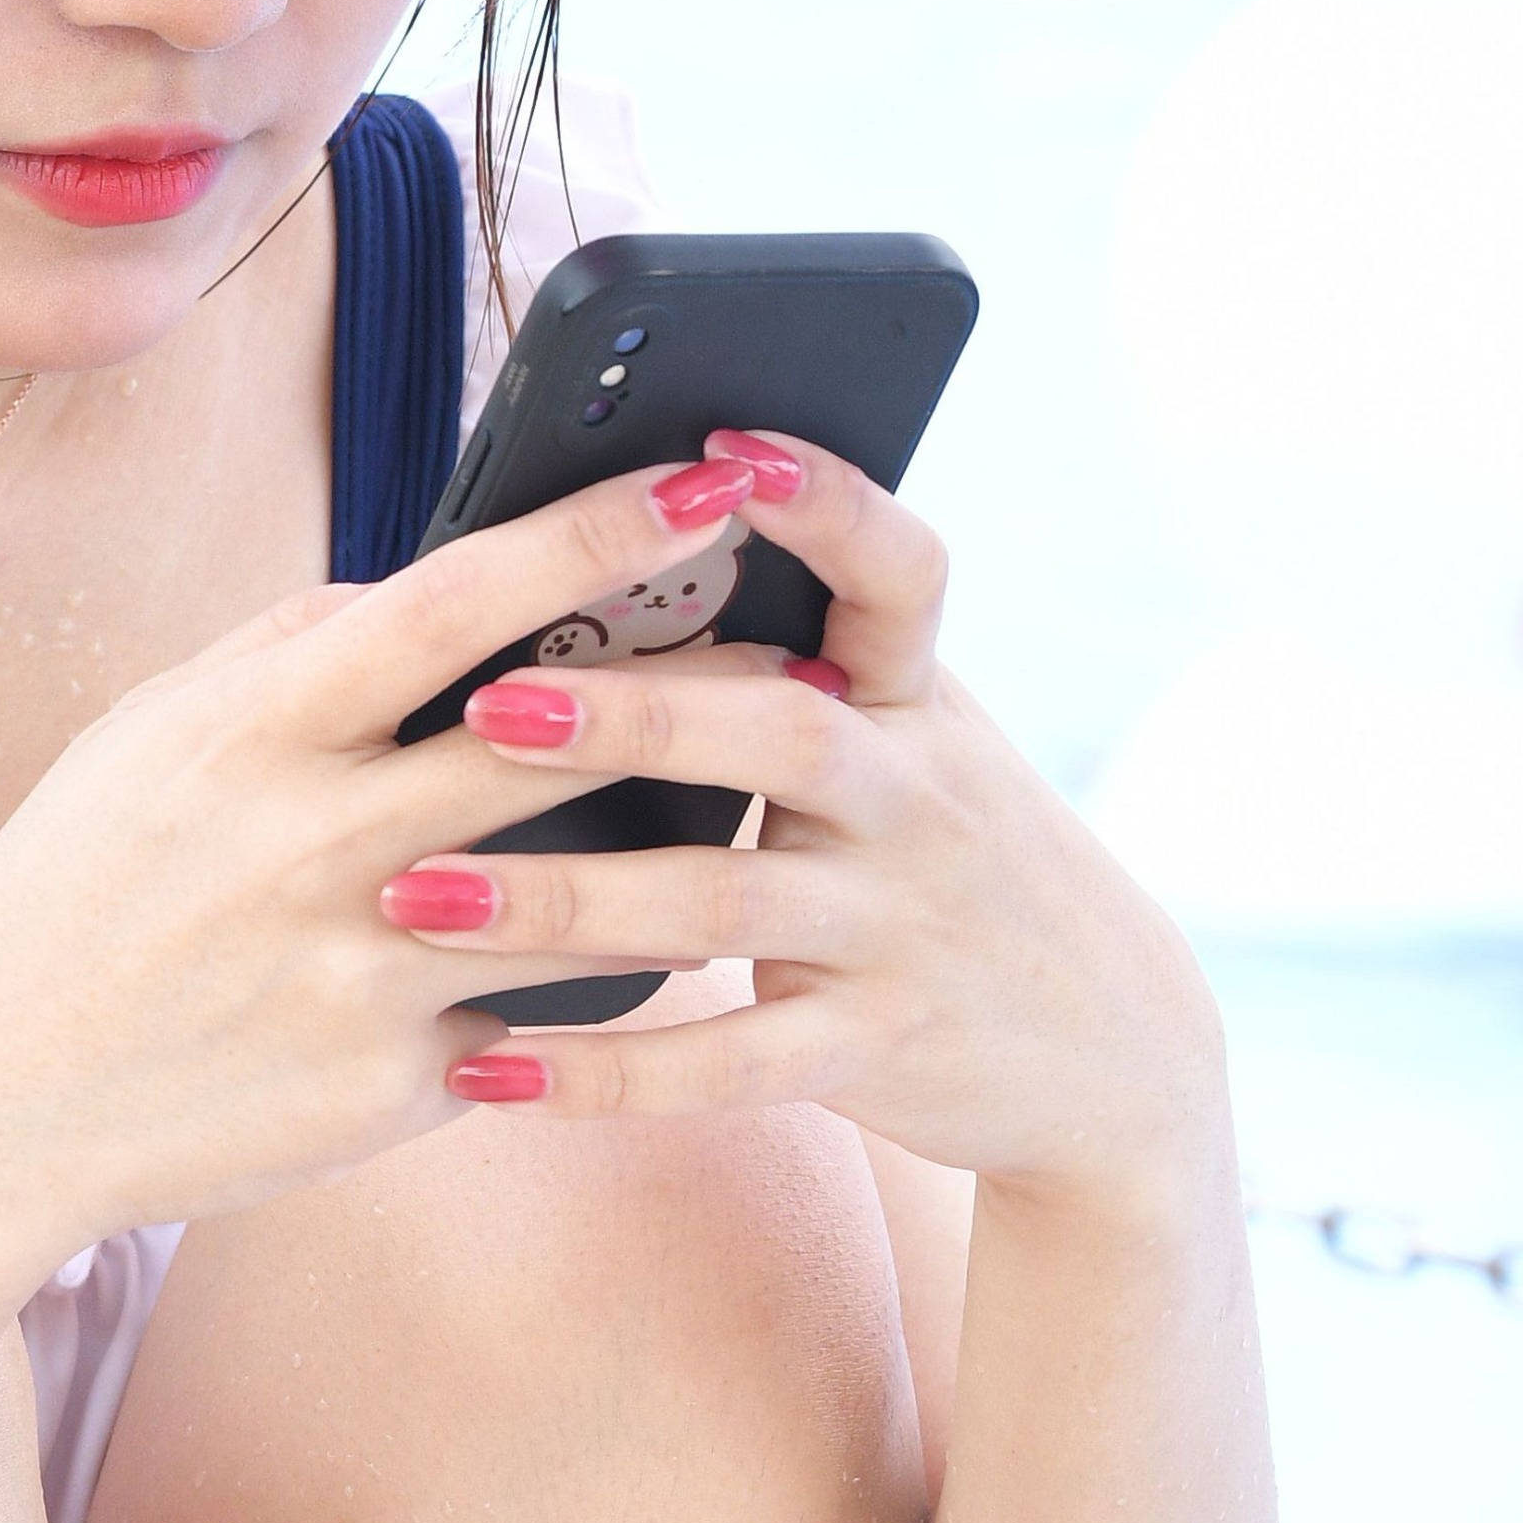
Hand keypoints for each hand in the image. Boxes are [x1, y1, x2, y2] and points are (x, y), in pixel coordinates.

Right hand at [0, 449, 801, 1255]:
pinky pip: (544, 1023)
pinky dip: (601, 990)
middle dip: (700, 691)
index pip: (457, 599)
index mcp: (255, 730)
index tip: (708, 481)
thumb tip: (421, 584)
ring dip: (689, 857)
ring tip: (766, 818)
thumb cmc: (75, 897)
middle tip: (812, 659)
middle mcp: (317, 842)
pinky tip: (658, 963)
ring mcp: (363, 971)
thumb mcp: (147, 742)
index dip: (596, 531)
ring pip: (587, 899)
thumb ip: (286, 654)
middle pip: (558, 744)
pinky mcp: (391, 1085)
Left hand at [396, 445, 1229, 1208]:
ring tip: (415, 895)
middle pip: (782, 736)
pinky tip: (484, 1070)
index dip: (827, 504)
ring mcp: (899, 928)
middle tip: (487, 707)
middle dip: (633, 719)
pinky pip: (725, 1067)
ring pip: (722, 908)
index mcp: (917, 700)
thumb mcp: (911, 748)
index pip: (899, 572)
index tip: (725, 449)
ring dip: (561, 903)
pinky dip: (599, 1074)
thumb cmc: (948, 863)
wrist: (1107, 1048)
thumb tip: (606, 563)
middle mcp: (917, 800)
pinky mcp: (874, 1047)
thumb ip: (795, 673)